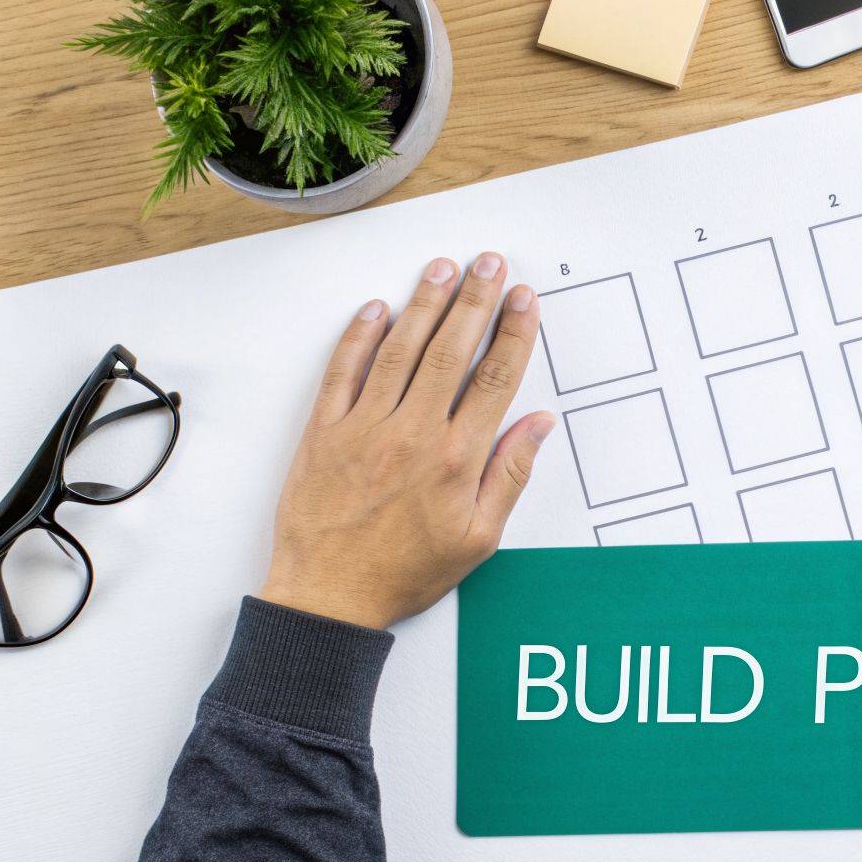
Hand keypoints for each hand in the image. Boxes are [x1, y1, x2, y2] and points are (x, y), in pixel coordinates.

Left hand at [259, 254, 555, 629]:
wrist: (327, 598)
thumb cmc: (403, 573)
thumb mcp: (479, 539)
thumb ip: (510, 477)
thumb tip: (537, 426)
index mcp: (455, 460)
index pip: (494, 379)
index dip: (513, 333)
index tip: (524, 300)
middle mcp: (411, 434)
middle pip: (451, 350)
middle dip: (475, 300)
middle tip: (490, 263)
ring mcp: (363, 428)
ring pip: (400, 350)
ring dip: (424, 304)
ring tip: (442, 268)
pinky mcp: (323, 432)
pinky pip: (343, 371)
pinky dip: (359, 336)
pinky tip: (377, 309)